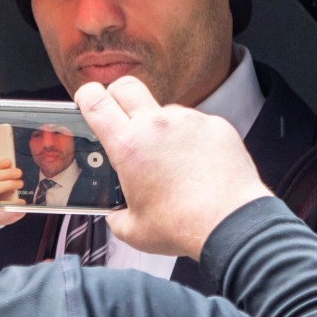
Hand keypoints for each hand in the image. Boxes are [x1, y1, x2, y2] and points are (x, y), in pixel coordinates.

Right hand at [74, 76, 270, 259]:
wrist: (229, 223)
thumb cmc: (182, 226)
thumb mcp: (133, 229)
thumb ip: (117, 215)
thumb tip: (117, 213)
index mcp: (128, 146)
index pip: (95, 101)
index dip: (86, 96)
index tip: (87, 100)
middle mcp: (156, 125)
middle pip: (127, 86)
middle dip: (118, 96)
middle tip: (121, 118)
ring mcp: (188, 121)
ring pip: (164, 110)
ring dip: (159, 127)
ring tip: (170, 160)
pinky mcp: (215, 125)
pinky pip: (196, 123)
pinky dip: (191, 139)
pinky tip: (198, 165)